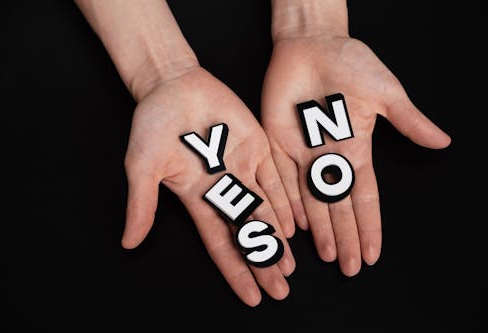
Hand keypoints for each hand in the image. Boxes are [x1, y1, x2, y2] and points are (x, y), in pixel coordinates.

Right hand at [122, 67, 295, 305]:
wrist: (173, 85)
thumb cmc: (153, 124)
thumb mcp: (143, 166)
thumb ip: (141, 203)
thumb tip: (129, 242)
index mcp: (198, 197)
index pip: (221, 242)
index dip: (236, 269)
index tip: (252, 295)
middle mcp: (224, 188)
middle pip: (248, 232)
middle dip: (263, 261)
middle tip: (280, 289)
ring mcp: (243, 168)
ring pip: (266, 210)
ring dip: (278, 238)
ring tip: (290, 265)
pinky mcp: (258, 146)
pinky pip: (276, 178)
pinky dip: (287, 200)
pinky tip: (296, 223)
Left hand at [261, 33, 449, 275]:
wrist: (313, 44)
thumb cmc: (350, 63)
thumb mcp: (384, 93)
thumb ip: (408, 120)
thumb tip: (442, 143)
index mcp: (355, 148)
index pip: (364, 196)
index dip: (369, 226)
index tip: (373, 253)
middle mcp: (328, 157)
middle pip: (339, 206)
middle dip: (345, 237)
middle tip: (349, 267)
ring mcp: (302, 152)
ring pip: (310, 199)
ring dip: (319, 229)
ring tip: (326, 256)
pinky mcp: (277, 142)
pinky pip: (282, 178)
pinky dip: (288, 202)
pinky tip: (294, 226)